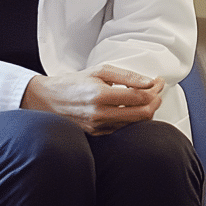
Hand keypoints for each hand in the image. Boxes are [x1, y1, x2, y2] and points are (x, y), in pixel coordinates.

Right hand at [21, 64, 163, 134]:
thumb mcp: (99, 71)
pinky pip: (122, 129)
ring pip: (134, 124)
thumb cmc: (73, 82)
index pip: (139, 97)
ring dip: (146, 110)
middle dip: (155, 102)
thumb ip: (126, 76)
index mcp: (100, 95)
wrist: (47, 100)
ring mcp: (98, 127)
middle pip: (141, 114)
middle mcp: (99, 114)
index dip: (154, 90)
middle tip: (157, 91)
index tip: (158, 82)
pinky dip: (133, 119)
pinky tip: (134, 108)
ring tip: (148, 98)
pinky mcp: (96, 134)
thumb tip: (149, 82)